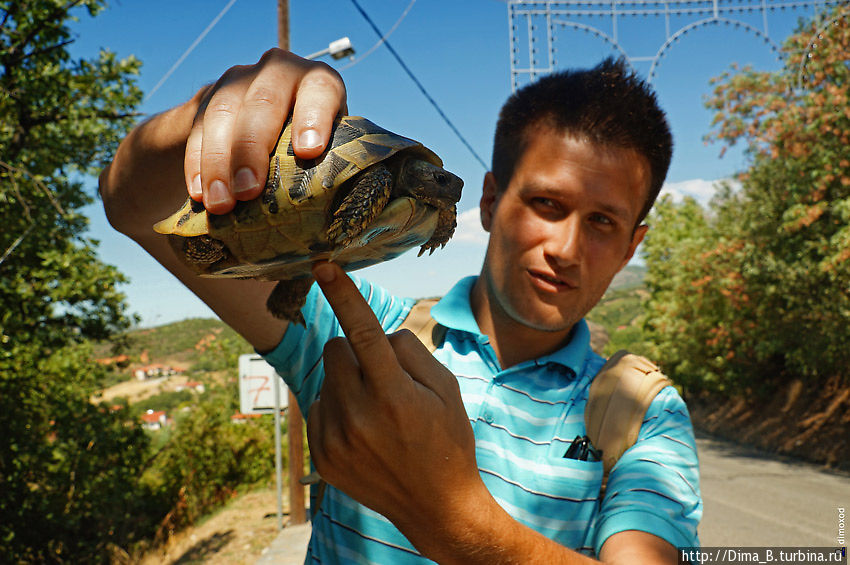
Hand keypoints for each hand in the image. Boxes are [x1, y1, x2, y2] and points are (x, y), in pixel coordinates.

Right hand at [186, 48, 346, 213]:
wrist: (269, 124)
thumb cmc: (312, 150)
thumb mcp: (328, 150)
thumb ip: (330, 170)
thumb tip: (328, 226)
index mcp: (319, 83)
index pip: (320, 90)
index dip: (313, 118)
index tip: (308, 152)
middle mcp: (279, 72)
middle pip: (263, 103)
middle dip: (252, 148)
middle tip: (248, 191)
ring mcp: (240, 80)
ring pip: (223, 112)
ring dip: (219, 161)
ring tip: (221, 203)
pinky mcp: (207, 97)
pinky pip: (197, 127)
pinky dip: (196, 163)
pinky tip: (199, 193)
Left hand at [306, 261, 484, 548]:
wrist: (436, 507)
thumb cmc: (448, 440)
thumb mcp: (446, 388)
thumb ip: (409, 352)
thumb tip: (375, 333)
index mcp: (394, 396)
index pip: (364, 331)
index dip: (344, 294)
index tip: (323, 266)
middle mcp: (358, 417)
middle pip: (335, 349)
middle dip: (355, 351)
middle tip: (382, 377)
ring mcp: (335, 440)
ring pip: (326, 378)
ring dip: (346, 381)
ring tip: (376, 411)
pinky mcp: (322, 455)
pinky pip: (318, 406)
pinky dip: (337, 407)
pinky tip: (363, 430)